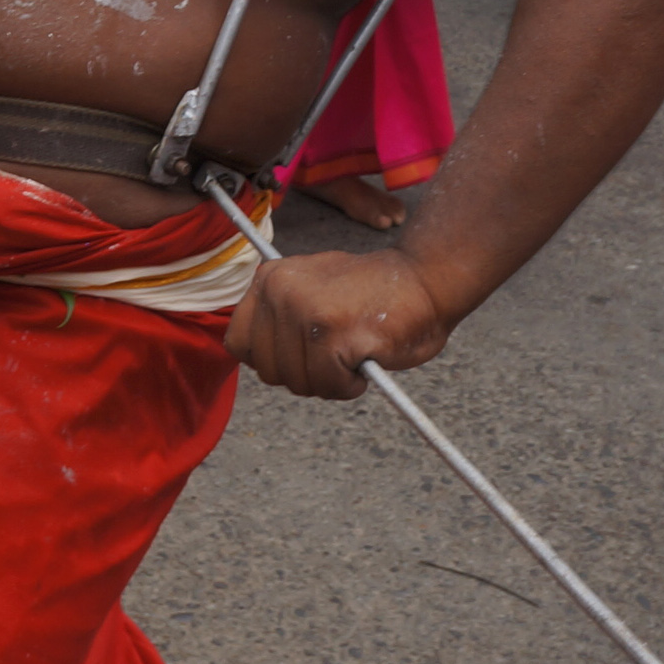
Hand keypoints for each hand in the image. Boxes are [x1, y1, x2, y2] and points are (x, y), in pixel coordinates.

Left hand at [222, 247, 453, 399]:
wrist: (425, 279)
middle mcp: (282, 291)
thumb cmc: (372, 293)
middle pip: (269, 370)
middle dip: (304, 375)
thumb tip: (256, 355)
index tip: (299, 355)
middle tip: (335, 356)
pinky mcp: (334, 335)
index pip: (238, 343)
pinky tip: (365, 359)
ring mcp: (306, 312)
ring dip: (329, 381)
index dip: (270, 359)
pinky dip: (349, 385)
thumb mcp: (309, 288)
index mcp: (270, 278)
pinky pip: (329, 385)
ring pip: (299, 382)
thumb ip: (279, 314)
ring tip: (353, 353)